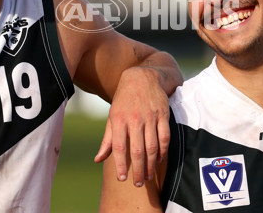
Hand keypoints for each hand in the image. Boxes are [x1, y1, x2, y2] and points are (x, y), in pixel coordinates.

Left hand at [94, 66, 170, 186]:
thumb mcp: (112, 117)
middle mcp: (134, 119)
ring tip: (148, 176)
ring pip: (152, 146)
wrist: (142, 78)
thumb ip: (107, 140)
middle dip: (137, 170)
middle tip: (137, 183)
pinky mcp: (163, 115)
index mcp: (119, 120)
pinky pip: (165, 137)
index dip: (120, 164)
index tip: (122, 179)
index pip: (118, 147)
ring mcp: (150, 117)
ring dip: (150, 164)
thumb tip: (98, 160)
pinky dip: (163, 151)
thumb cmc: (124, 100)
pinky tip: (159, 161)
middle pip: (137, 150)